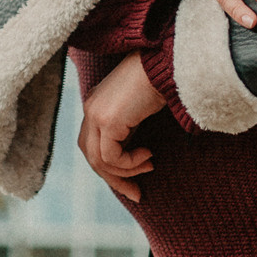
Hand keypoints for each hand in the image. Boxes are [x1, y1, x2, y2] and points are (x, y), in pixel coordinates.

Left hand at [78, 52, 167, 200]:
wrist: (165, 63)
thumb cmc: (160, 82)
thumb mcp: (139, 110)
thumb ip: (130, 129)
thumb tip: (137, 158)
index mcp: (96, 106)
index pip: (93, 146)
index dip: (110, 168)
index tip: (132, 183)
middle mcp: (91, 110)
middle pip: (91, 156)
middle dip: (114, 179)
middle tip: (136, 193)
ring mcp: (96, 114)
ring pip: (99, 161)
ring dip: (125, 172)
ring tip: (149, 166)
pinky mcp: (107, 120)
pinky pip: (111, 157)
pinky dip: (129, 164)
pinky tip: (147, 156)